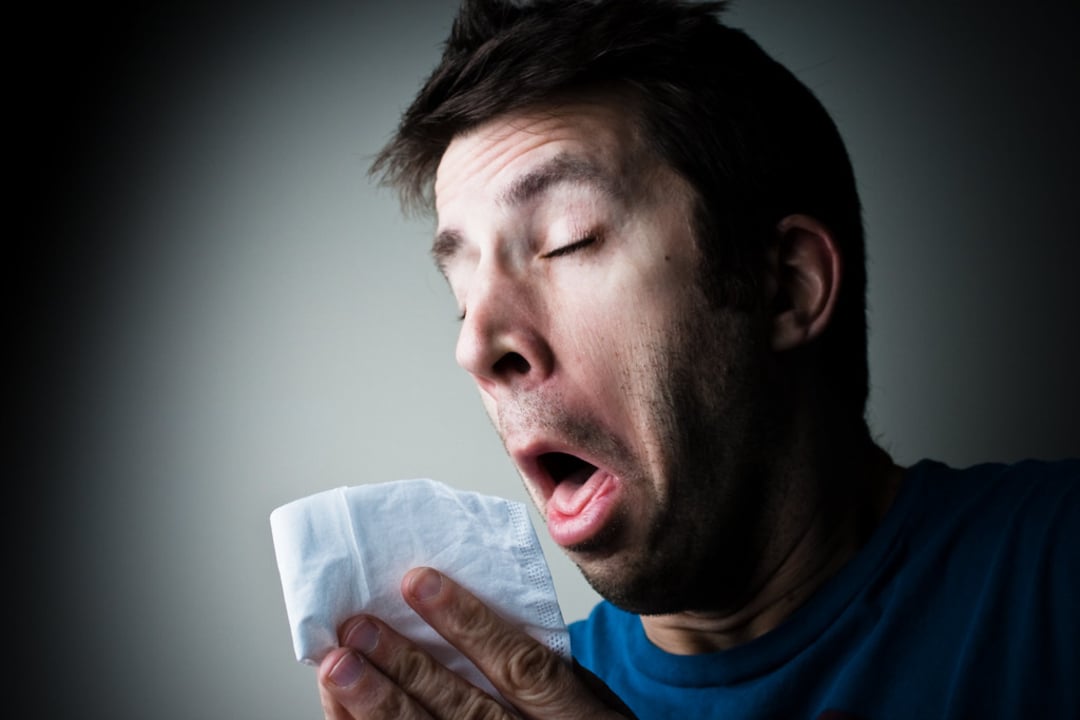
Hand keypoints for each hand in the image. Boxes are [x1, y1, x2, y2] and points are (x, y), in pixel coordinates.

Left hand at [317, 567, 634, 718]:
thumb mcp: (591, 702)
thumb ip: (545, 669)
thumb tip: (470, 615)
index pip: (524, 668)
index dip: (470, 624)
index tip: (420, 582)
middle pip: (466, 712)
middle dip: (408, 668)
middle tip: (360, 628)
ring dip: (379, 704)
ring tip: (339, 666)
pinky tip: (345, 710)